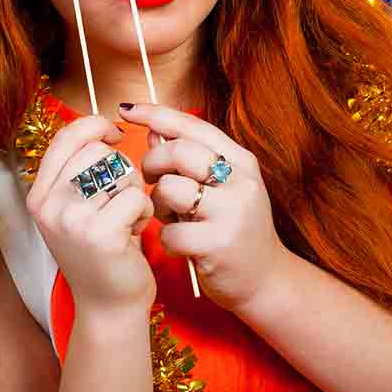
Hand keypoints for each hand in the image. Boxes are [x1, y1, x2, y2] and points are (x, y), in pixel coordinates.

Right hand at [26, 116, 155, 313]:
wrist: (108, 306)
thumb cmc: (100, 251)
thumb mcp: (76, 208)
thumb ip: (80, 169)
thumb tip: (107, 124)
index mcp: (39, 195)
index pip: (66, 137)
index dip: (95, 126)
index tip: (114, 136)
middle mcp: (48, 206)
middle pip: (97, 152)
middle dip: (121, 168)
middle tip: (122, 197)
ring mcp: (72, 220)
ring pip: (119, 172)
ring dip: (134, 191)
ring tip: (127, 217)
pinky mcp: (101, 235)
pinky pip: (136, 197)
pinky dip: (144, 212)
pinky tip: (135, 231)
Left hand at [123, 103, 291, 313]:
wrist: (265, 281)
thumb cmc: (233, 228)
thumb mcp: (220, 188)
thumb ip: (189, 159)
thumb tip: (154, 130)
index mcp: (240, 161)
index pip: (192, 125)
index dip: (155, 113)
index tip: (127, 110)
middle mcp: (240, 182)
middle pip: (178, 152)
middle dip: (152, 163)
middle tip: (150, 180)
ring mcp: (232, 213)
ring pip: (169, 189)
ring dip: (157, 204)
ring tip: (169, 216)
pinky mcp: (218, 245)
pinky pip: (170, 232)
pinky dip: (166, 239)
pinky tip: (178, 244)